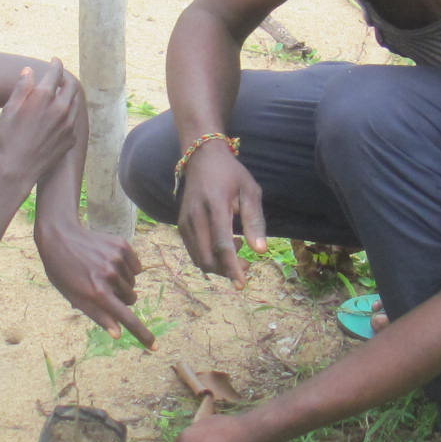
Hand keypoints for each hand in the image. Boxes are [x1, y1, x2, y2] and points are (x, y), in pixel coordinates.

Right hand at [0, 61, 79, 189]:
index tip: (55, 61)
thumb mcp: (10, 109)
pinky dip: (69, 113)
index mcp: (44, 97)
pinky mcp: (71, 138)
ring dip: (70, 95)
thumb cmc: (8, 138)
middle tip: (60, 76)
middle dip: (66, 78)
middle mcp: (60, 108)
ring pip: (75, 102)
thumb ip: (22, 88)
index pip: (55, 73)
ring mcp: (68, 124)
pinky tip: (61, 116)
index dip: (56, 64)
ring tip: (63, 93)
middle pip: (71, 86)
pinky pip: (73, 120)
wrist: (17, 169)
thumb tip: (29, 71)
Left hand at [35, 220, 154, 346]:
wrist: (60, 237)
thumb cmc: (64, 272)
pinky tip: (109, 261)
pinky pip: (136, 267)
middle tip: (102, 288)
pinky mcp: (122, 246)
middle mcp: (110, 277)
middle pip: (132, 299)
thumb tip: (118, 334)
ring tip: (101, 272)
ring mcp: (117, 259)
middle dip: (121, 299)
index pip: (126, 319)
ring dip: (122, 282)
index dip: (142, 335)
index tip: (154, 347)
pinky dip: (127, 267)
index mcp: (97, 294)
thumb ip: (98, 316)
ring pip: (132, 282)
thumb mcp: (75, 298)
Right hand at [175, 141, 266, 285]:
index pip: (222, 245)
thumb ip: (255, 221)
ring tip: (237, 251)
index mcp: (215, 205)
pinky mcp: (181, 226)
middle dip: (226, 270)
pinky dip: (209, 257)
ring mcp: (184, 222)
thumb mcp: (250, 190)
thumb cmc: (231, 174)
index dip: (232, 267)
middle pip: (207, 258)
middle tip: (246, 265)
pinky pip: (193, 252)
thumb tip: (260, 251)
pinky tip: (224, 244)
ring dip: (218, 266)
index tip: (242, 284)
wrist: (200, 158)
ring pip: (199, 259)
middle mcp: (195, 216)